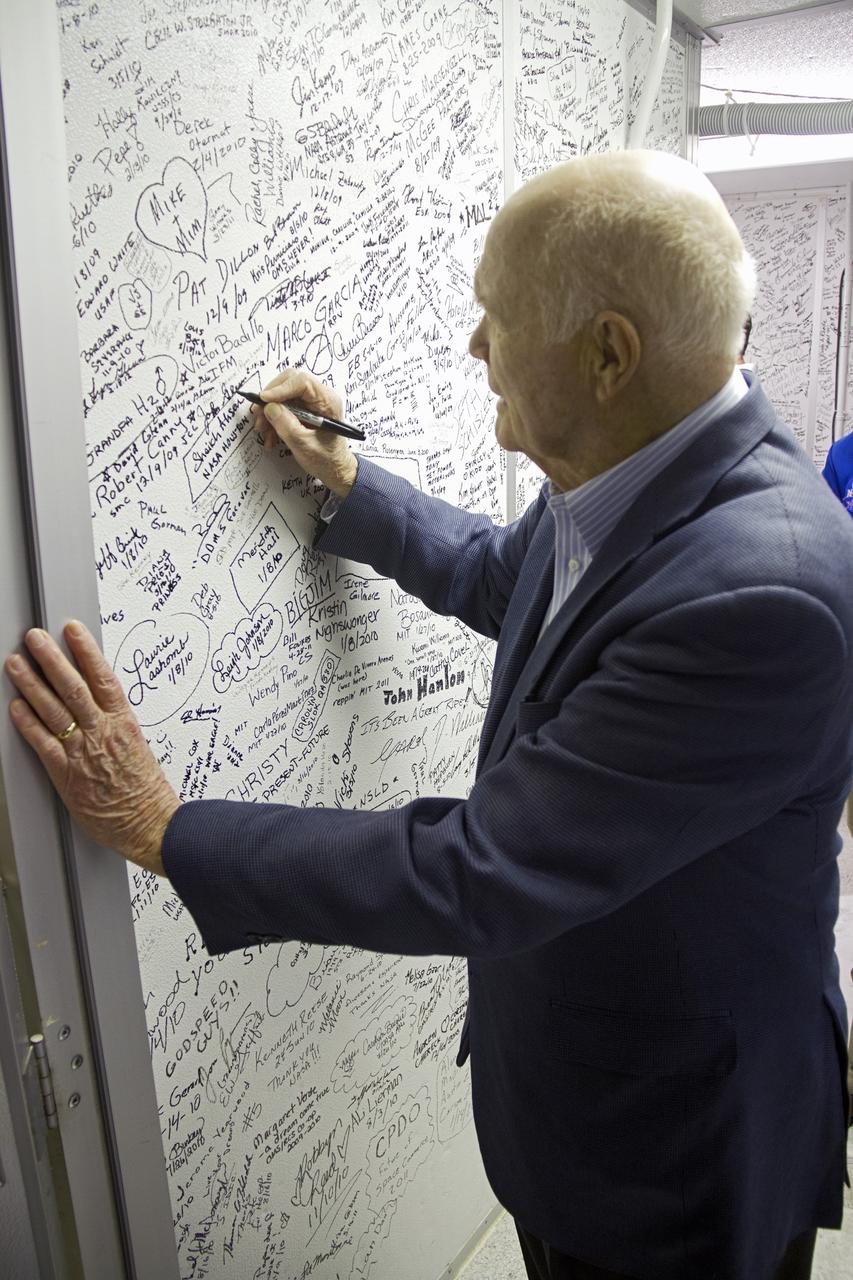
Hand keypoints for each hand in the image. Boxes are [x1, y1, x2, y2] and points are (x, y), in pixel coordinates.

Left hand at [5, 622, 178, 875]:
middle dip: (51, 658)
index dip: (86, 651)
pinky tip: (16, 707)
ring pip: (53, 709)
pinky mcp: (67, 775)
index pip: (103, 678)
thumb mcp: (138, 748)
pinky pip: (43, 743)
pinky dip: (28, 724)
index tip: (73, 631)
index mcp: (124, 723)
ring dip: (31, 684)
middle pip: (73, 686)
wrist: (151, 824)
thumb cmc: (147, 793)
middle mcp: (102, 732)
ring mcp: (83, 752)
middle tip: (35, 638)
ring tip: (16, 663)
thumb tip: (101, 713)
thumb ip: (116, 729)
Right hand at [254, 367, 357, 497]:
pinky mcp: (303, 411)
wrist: (335, 470)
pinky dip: (273, 420)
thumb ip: (287, 426)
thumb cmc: (327, 460)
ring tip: (263, 431)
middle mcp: (320, 398)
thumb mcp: (304, 446)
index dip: (280, 388)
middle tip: (259, 415)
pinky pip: (283, 407)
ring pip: (283, 396)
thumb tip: (270, 407)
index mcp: (328, 402)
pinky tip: (270, 437)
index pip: (302, 382)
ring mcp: (311, 403)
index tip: (264, 400)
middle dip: (271, 399)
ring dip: (269, 412)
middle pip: (289, 383)